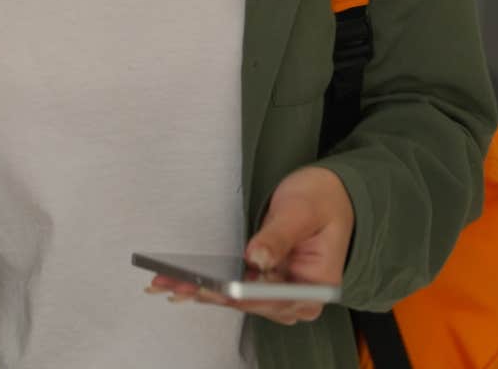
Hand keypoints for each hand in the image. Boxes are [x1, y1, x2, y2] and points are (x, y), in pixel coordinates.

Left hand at [146, 166, 353, 325]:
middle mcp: (297, 297)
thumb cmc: (321, 202)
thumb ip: (279, 237)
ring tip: (168, 282)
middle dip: (214, 293)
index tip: (214, 288)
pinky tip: (181, 280)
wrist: (329, 195)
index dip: (242, 295)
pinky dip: (209, 285)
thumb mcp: (301, 212)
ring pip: (238, 298)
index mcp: (317, 286)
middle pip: (251, 302)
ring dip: (204, 291)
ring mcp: (279, 292)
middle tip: (177, 283)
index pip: (275, 299)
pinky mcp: (263, 283)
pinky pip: (234, 288)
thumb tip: (257, 258)